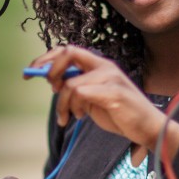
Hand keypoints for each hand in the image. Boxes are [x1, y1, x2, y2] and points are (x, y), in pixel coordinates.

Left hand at [28, 45, 178, 151]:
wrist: (147, 127)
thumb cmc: (120, 113)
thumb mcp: (92, 98)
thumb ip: (76, 87)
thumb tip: (52, 81)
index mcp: (99, 65)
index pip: (68, 50)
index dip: (47, 58)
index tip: (32, 72)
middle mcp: (105, 66)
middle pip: (68, 53)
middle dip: (50, 70)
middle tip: (51, 89)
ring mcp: (110, 78)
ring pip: (71, 83)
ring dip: (63, 103)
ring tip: (71, 116)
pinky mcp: (114, 92)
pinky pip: (81, 93)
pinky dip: (74, 107)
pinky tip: (80, 117)